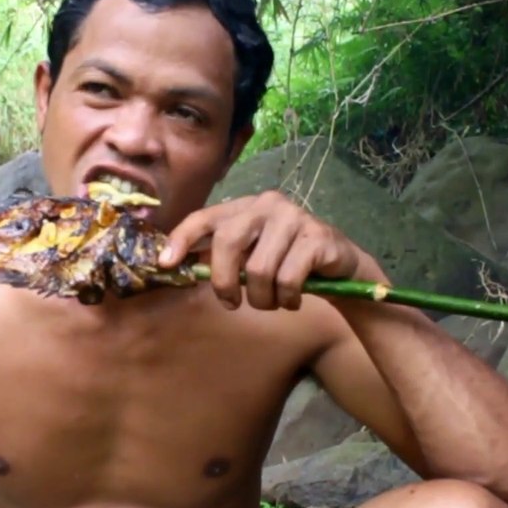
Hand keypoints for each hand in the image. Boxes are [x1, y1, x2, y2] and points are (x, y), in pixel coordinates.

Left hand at [159, 190, 369, 310]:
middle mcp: (269, 204)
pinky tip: (294, 299)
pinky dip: (287, 299)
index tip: (165, 263)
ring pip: (259, 269)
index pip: (206, 216)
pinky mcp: (318, 237)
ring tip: (273, 302)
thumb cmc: (288, 263)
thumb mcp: (252, 257)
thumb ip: (223, 257)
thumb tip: (177, 267)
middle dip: (224, 281)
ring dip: (262, 298)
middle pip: (228, 241)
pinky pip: (288, 279)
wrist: (342, 268)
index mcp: (246, 206)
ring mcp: (295, 218)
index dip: (182, 238)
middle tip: (231, 303)